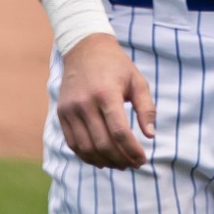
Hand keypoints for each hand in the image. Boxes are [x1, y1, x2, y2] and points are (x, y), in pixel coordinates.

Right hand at [56, 33, 155, 169]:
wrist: (84, 49)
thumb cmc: (116, 65)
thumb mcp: (137, 81)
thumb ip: (146, 108)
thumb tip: (151, 136)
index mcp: (106, 93)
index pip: (119, 132)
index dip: (132, 150)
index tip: (142, 159)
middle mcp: (85, 103)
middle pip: (102, 143)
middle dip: (120, 159)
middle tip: (133, 165)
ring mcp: (70, 110)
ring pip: (86, 148)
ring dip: (104, 161)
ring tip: (119, 165)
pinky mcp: (61, 114)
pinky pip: (73, 143)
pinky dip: (87, 156)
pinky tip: (101, 160)